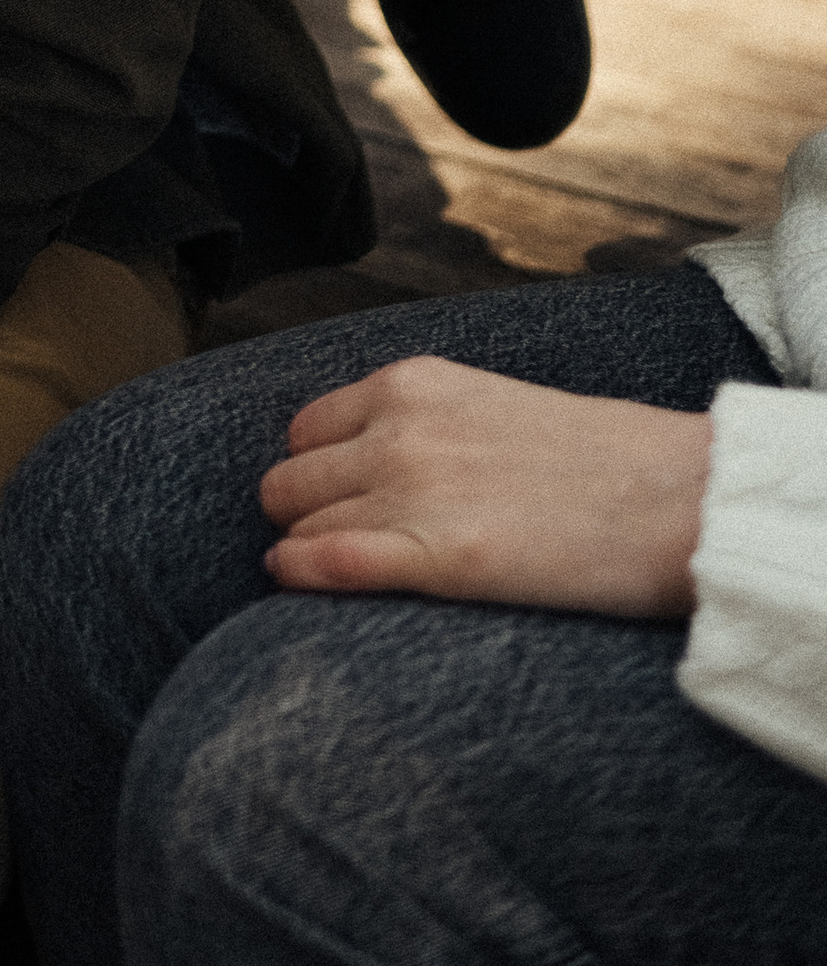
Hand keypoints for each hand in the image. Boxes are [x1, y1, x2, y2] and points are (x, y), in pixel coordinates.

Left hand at [261, 356, 711, 618]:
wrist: (674, 498)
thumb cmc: (598, 461)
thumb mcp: (490, 405)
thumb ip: (426, 423)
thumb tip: (378, 460)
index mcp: (412, 383)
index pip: (309, 428)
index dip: (314, 470)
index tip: (330, 498)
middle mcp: (397, 428)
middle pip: (292, 477)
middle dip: (299, 511)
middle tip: (327, 541)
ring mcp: (411, 489)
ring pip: (297, 520)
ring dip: (303, 546)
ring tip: (327, 571)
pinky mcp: (436, 557)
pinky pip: (326, 560)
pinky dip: (298, 572)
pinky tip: (292, 582)